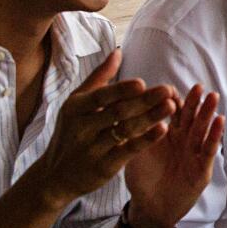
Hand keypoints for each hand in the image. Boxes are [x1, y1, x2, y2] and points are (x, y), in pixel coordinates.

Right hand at [31, 51, 178, 207]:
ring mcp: (92, 148)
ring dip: (150, 117)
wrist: (55, 176)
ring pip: (124, 131)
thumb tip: (118, 52)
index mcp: (75, 108)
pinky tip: (162, 129)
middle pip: (117, 112)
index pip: (100, 96)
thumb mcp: (76, 104)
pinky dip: (145, 140)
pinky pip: (127, 151)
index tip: (142, 83)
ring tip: (171, 106)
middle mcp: (81, 127)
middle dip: (144, 100)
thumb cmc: (71, 133)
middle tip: (168, 89)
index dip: (121, 90)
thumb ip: (99, 78)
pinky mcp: (103, 167)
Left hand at [124, 85, 224, 227]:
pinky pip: (209, 149)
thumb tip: (126, 107)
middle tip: (198, 87)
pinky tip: (219, 121)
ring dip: (208, 113)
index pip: (172, 112)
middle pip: (190, 117)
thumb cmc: (142, 179)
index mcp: (167, 134)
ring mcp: (194, 153)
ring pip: (202, 129)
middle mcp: (183, 141)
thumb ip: (137, 132)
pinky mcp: (202, 169)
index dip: (171, 101)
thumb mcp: (136, 152)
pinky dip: (214, 135)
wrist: (149, 208)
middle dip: (195, 102)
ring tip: (212, 97)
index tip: (168, 89)